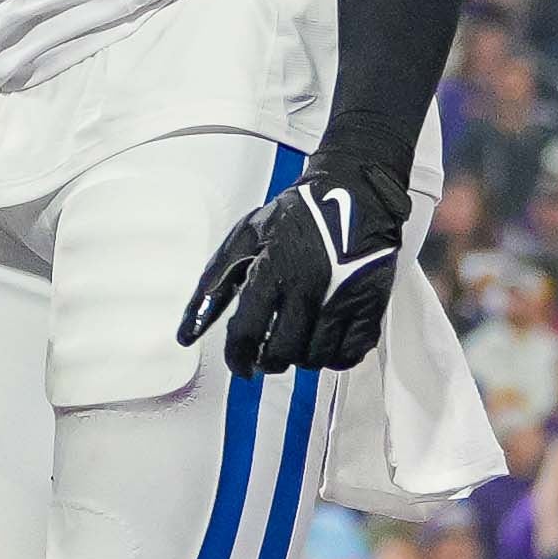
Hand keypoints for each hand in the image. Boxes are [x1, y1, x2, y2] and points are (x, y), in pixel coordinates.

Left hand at [178, 170, 409, 376]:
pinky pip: (350, 353)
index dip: (239, 359)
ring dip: (301, 361)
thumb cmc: (295, 215)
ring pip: (316, 358)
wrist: (354, 192)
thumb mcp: (244, 239)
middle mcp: (308, 287)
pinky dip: (334, 358)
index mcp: (272, 270)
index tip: (240, 366)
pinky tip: (325, 345)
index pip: (247, 334)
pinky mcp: (370, 304)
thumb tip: (186, 332)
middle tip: (268, 356)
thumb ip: (212, 286)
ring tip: (295, 347)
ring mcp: (342, 298)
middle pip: (283, 352)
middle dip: (270, 362)